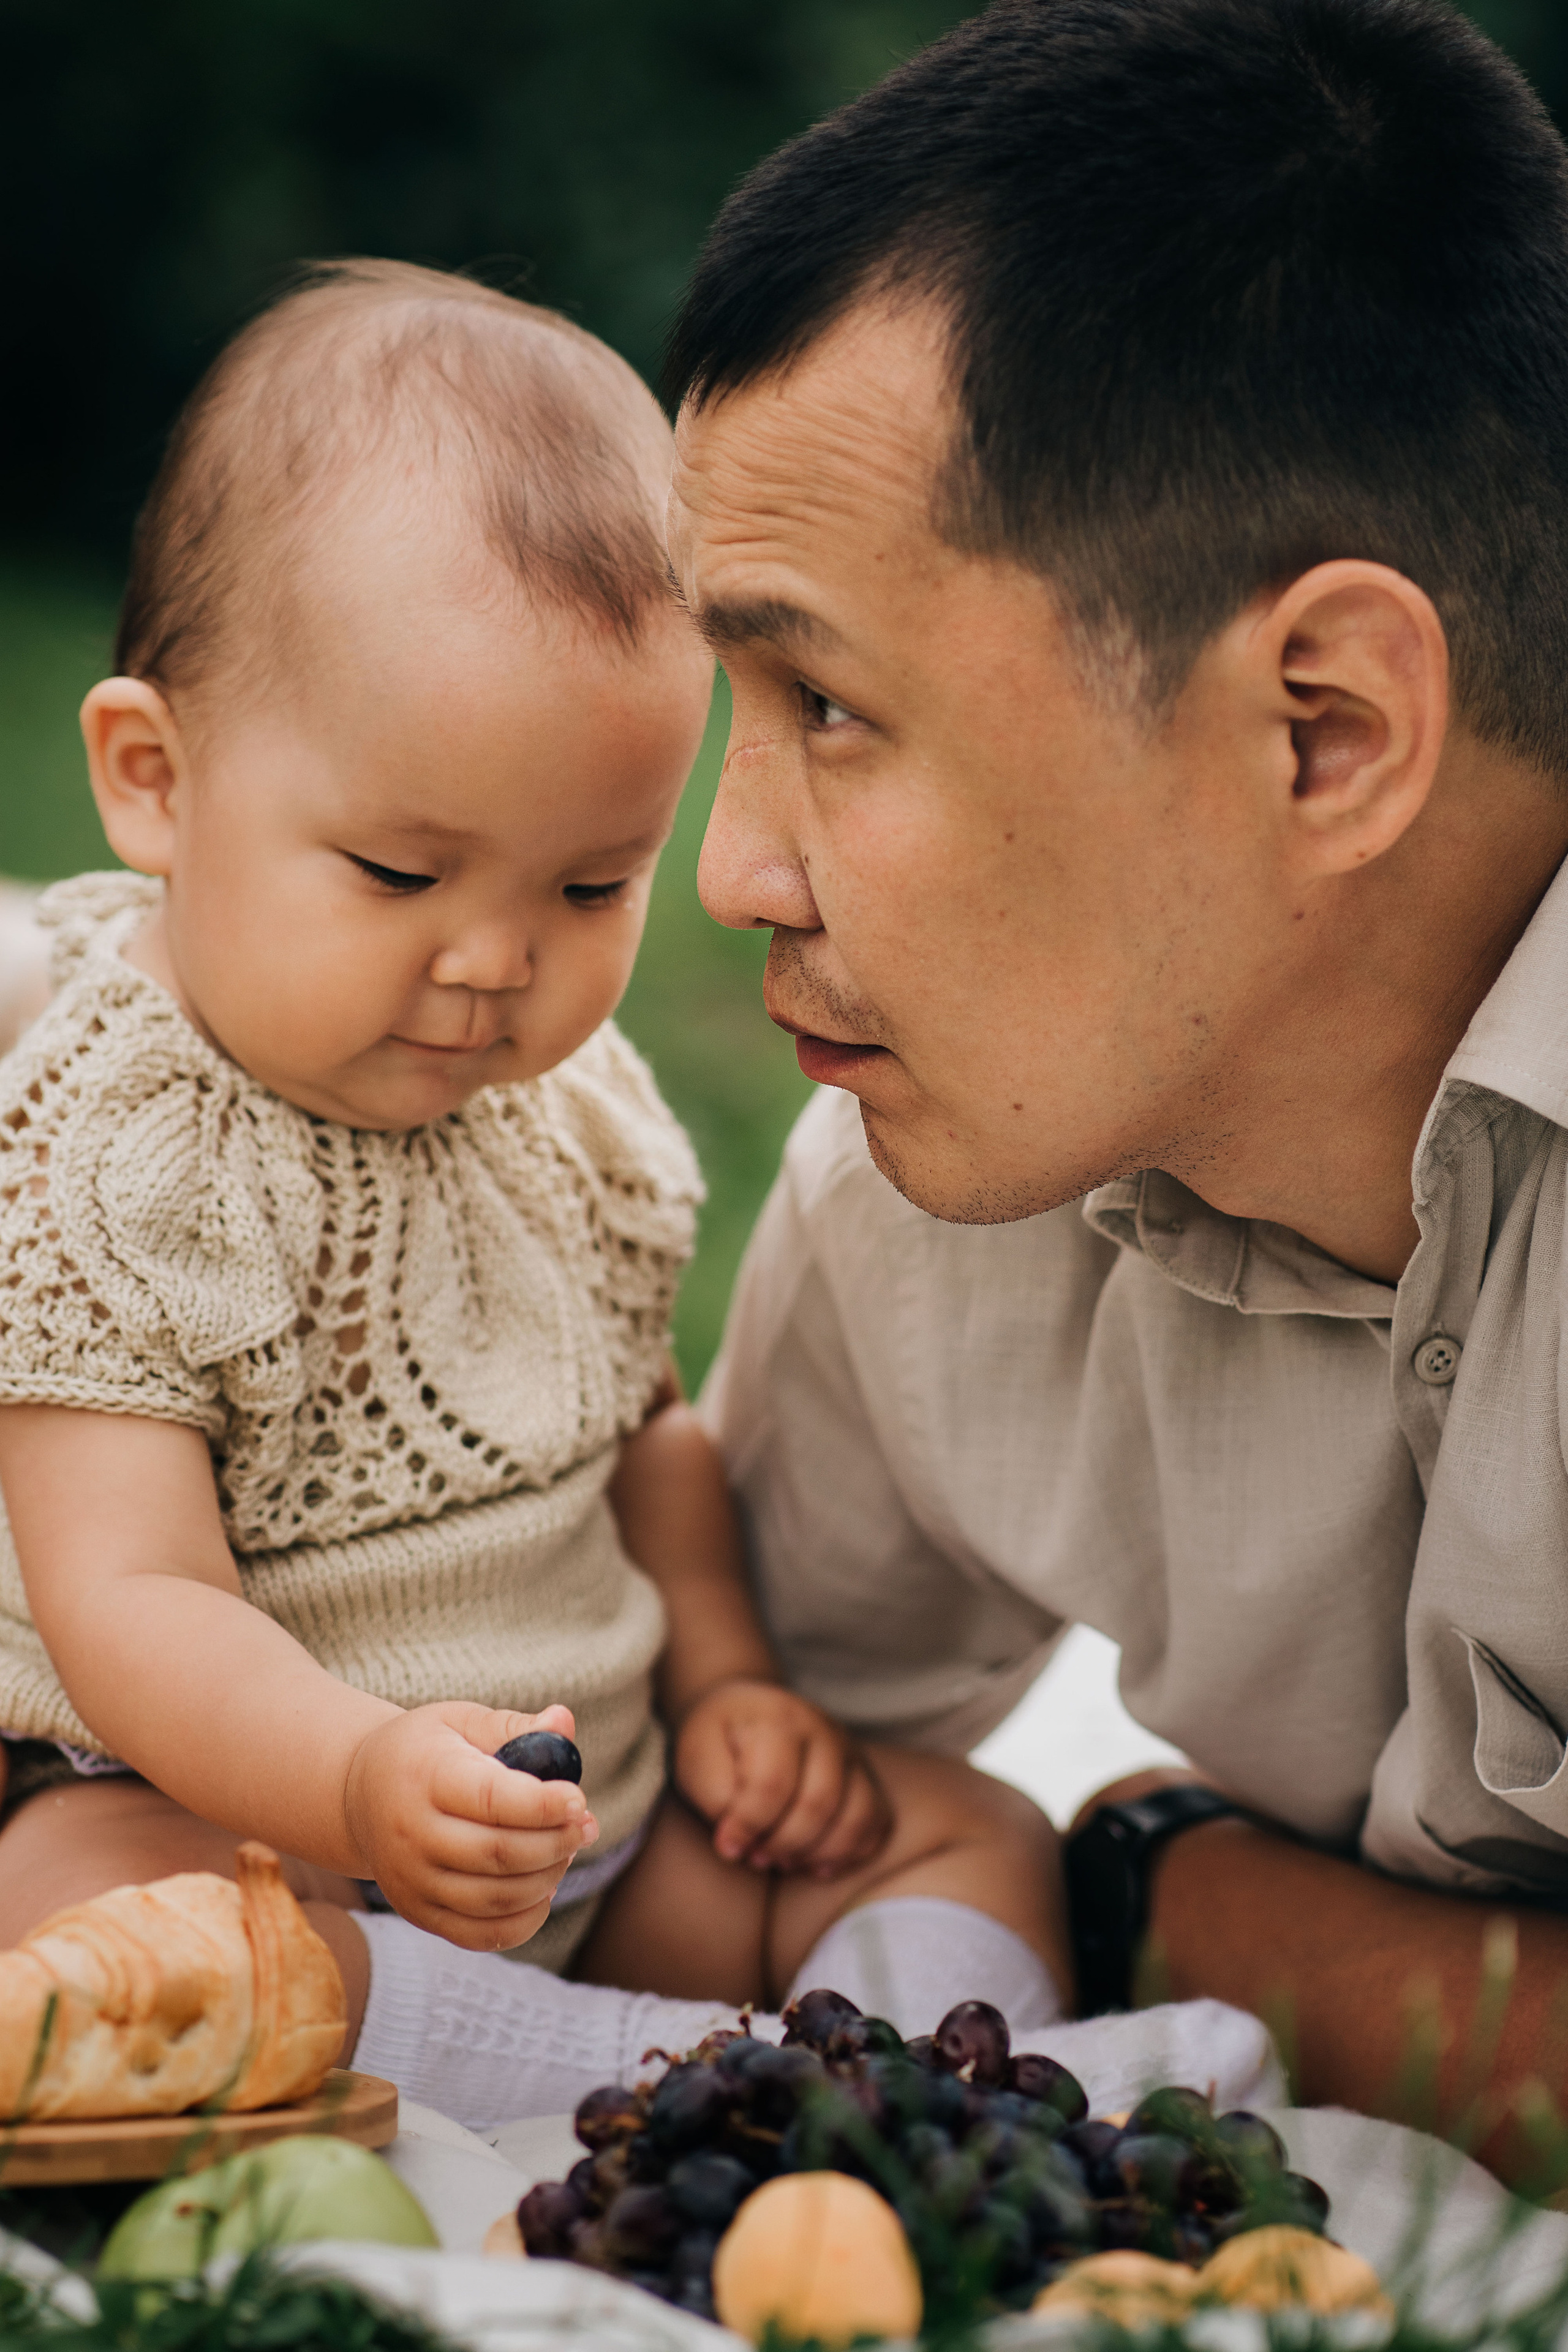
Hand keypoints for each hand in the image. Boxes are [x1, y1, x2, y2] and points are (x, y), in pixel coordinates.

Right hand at [342, 1701, 597, 1948]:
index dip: (544, 1804)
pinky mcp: (418, 1913)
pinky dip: (525, 1919)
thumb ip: (515, 1726)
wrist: (359, 1794)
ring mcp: (412, 1882)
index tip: (578, 1799)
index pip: (492, 1800)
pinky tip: (544, 1888)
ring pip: (495, 1899)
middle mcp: (412, 1835)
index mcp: (425, 1777)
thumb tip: (563, 1721)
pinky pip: (482, 1934)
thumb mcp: (461, 1721)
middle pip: (499, 1854)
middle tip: (586, 1825)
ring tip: (566, 1850)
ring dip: (548, 1878)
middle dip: (557, 1843)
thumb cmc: (425, 1750)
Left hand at [674, 1679, 891, 1877]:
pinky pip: (876, 1822)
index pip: (773, 1785)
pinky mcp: (864, 1775)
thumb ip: (713, 1796)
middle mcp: (825, 1731)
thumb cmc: (719, 1739)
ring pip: (855, 1816)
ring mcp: (850, 1753)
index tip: (726, 1845)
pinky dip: (849, 1851)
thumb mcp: (695, 1754)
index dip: (748, 1825)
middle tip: (755, 1857)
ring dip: (816, 1853)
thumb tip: (737, 1842)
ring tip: (783, 1861)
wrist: (746, 1711)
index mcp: (779, 1719)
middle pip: (818, 1804)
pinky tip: (815, 1862)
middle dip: (782, 1844)